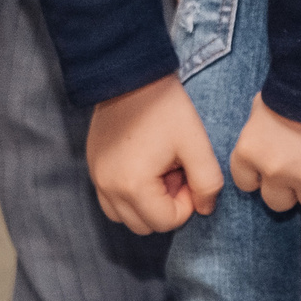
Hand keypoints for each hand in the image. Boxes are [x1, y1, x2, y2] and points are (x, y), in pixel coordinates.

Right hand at [88, 73, 223, 231]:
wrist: (131, 76)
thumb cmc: (166, 108)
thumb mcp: (196, 144)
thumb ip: (208, 182)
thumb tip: (205, 208)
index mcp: (133, 186)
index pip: (167, 222)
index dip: (187, 202)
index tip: (187, 171)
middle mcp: (109, 189)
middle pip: (145, 225)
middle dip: (166, 205)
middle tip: (175, 170)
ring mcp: (97, 179)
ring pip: (126, 217)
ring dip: (147, 203)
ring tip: (159, 168)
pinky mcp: (93, 168)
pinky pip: (112, 200)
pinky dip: (130, 194)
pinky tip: (144, 164)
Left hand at [229, 95, 300, 212]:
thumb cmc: (295, 85)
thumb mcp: (263, 106)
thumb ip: (260, 135)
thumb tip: (264, 145)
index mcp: (250, 152)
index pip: (245, 182)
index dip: (259, 175)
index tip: (270, 167)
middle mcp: (275, 171)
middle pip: (276, 202)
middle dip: (287, 189)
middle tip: (300, 168)